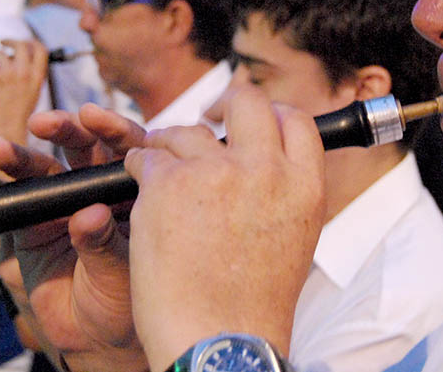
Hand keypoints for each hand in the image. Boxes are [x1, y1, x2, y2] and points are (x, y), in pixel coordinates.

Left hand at [0, 39, 49, 144]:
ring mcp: (8, 74)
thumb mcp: (31, 95)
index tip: (23, 43)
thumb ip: (28, 76)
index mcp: (38, 78)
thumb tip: (18, 60)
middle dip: (10, 41)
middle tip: (2, 42)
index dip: (31, 42)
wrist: (4, 133)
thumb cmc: (16, 118)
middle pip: (21, 44)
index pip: (41, 49)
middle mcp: (25, 72)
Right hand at [0, 106, 149, 371]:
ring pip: (40, 171)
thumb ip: (104, 242)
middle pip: (80, 148)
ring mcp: (59, 205)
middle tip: (44, 123)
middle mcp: (94, 190)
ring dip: (18, 156)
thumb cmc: (124, 299)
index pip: (124, 149)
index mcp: (128, 191)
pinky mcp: (30, 226)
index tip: (91, 116)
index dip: (110, 128)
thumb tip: (89, 215)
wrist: (94, 337)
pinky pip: (9, 204)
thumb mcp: (122, 271)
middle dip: (63, 130)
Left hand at [124, 85, 325, 370]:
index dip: (269, 114)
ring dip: (169, 146)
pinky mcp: (168, 182)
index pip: (295, 119)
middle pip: (246, 101)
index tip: (249, 123)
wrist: (218, 342)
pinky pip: (145, 155)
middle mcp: (265, 170)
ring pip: (185, 131)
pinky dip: (138, 168)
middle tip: (204, 123)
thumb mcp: (293, 240)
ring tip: (161, 172)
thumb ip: (282, 191)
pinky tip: (138, 190)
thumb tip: (262, 159)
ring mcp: (216, 171)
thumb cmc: (250, 305)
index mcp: (305, 186)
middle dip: (222, 105)